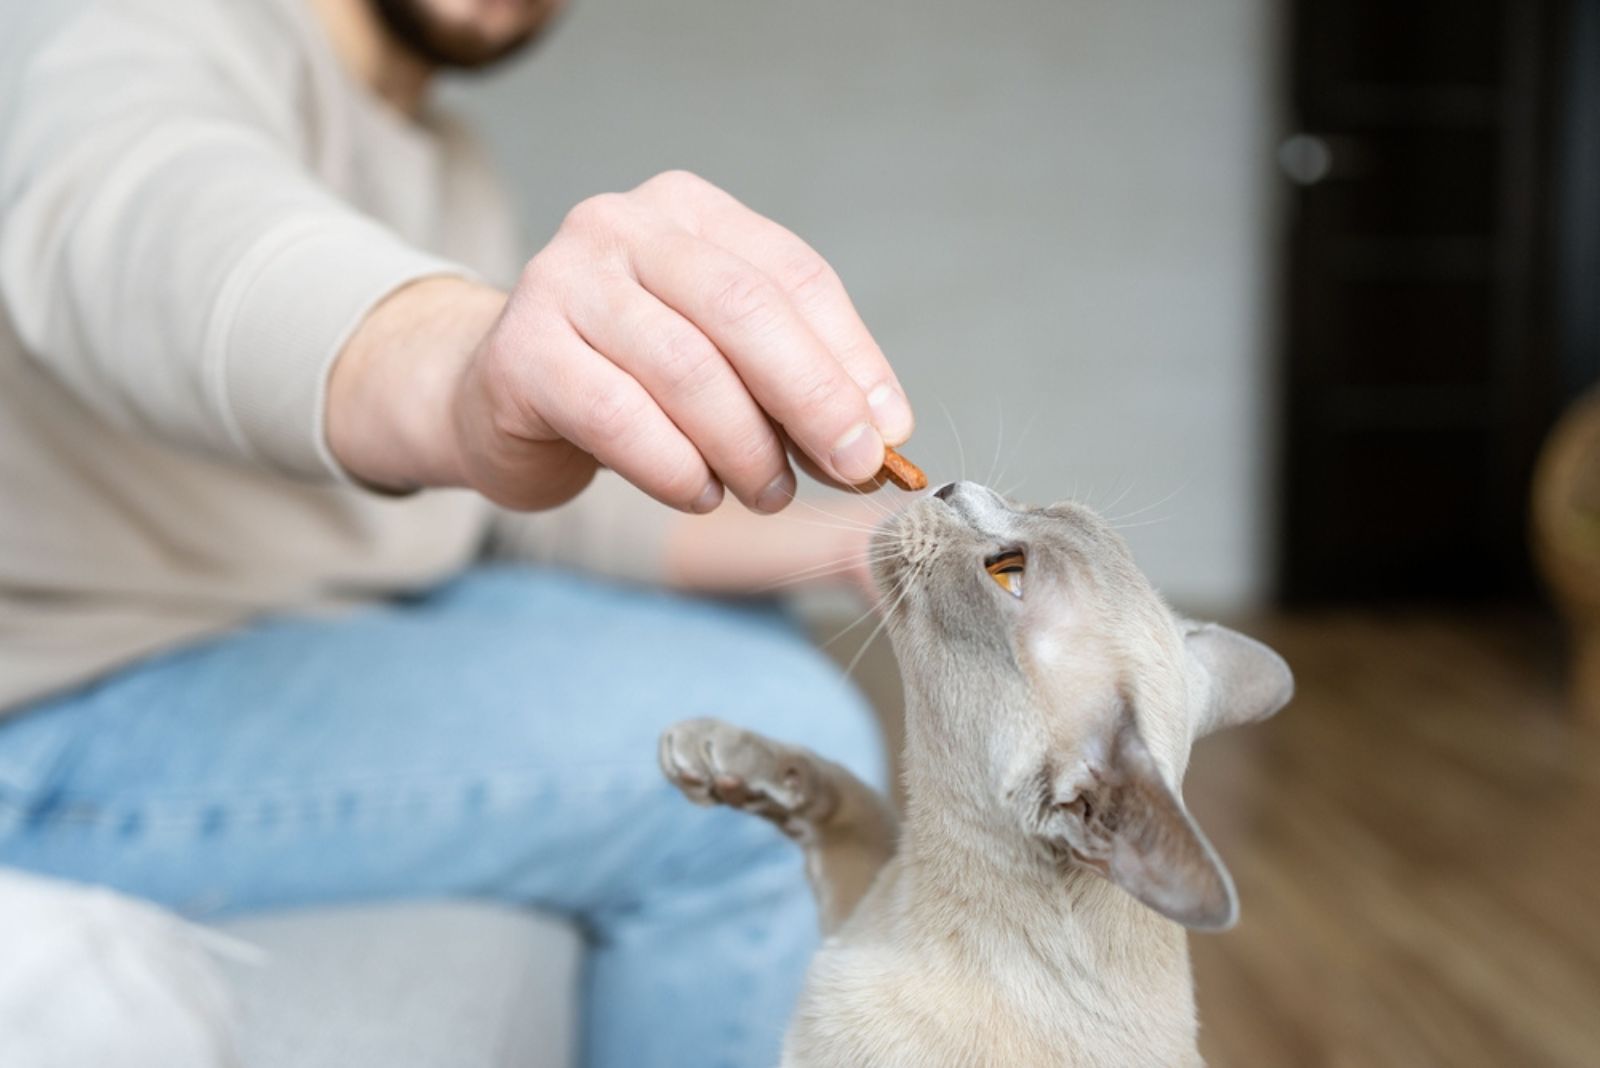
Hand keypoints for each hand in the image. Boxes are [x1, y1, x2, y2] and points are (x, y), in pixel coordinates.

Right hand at [331, 171, 913, 512]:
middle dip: (813, 400)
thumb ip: (794, 379)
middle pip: (746, 310)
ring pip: (687, 370)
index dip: (851, 358)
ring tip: (766, 492)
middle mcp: (621, 226)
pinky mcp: (522, 351)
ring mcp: (562, 280)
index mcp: (687, 211)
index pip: (793, 275)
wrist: (492, 397)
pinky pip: (621, 419)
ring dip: (746, 449)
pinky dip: (677, 469)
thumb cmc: (626, 379)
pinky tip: (698, 493)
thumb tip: (880, 432)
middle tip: (851, 469)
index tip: (887, 430)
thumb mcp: (720, 358)